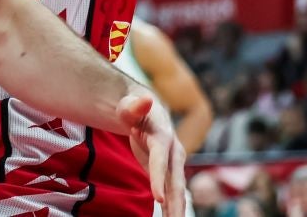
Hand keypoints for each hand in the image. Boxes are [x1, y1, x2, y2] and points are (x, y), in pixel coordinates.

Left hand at [118, 92, 185, 216]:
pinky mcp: (170, 172)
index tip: (158, 199)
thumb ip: (134, 106)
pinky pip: (172, 192)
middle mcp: (173, 151)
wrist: (145, 111)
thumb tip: (146, 99)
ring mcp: (174, 163)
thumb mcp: (129, 106)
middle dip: (175, 202)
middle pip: (175, 180)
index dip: (159, 178)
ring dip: (177, 209)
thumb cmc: (132, 108)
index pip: (160, 159)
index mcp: (162, 136)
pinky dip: (173, 207)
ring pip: (177, 190)